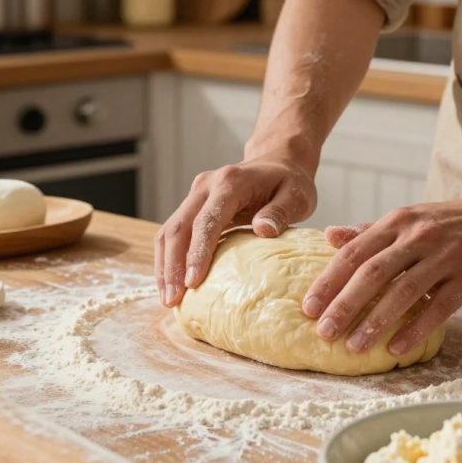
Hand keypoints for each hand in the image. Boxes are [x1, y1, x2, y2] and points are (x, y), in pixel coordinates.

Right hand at [155, 155, 316, 307]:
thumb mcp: (296, 196)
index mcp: (230, 182)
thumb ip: (280, 212)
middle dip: (172, 265)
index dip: (197, 252)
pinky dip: (168, 258)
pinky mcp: (193, 204)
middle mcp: (206, 185)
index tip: (192, 282)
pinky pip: (173, 232)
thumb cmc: (289, 182)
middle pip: (178, 227)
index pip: (207, 220)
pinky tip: (171, 283)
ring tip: (168, 299)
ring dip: (165, 265)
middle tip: (173, 300)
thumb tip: (264, 231)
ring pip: (169, 230)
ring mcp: (196, 194)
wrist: (277, 162)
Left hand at [302, 193, 461, 356]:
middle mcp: (417, 237)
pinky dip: (414, 328)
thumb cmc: (449, 223)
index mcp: (397, 222)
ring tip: (353, 346)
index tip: (307, 307)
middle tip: (323, 332)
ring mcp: (444, 257)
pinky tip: (395, 348)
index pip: (354, 252)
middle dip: (344, 304)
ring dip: (375, 321)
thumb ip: (368, 231)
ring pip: (403, 291)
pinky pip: (438, 306)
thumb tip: (329, 236)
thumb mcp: (407, 219)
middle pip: (373, 272)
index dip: (329, 281)